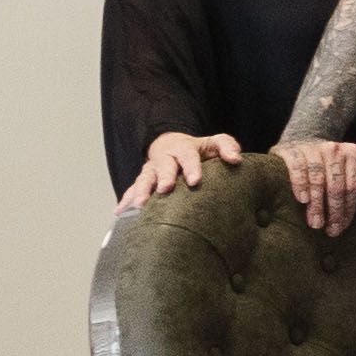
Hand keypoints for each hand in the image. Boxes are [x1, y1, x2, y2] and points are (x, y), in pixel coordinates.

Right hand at [119, 131, 240, 210]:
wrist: (172, 146)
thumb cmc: (199, 150)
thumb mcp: (214, 143)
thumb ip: (227, 146)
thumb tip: (236, 159)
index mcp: (183, 149)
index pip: (188, 156)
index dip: (192, 167)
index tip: (195, 180)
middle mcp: (165, 159)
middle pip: (163, 167)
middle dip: (164, 178)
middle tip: (165, 189)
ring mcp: (151, 171)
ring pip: (144, 179)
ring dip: (141, 191)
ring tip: (140, 205)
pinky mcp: (143, 182)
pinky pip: (131, 190)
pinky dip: (125, 200)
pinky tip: (119, 212)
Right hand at [274, 138, 355, 235]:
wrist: (307, 145)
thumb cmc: (337, 166)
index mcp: (354, 153)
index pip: (353, 186)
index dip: (349, 209)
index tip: (342, 227)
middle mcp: (334, 149)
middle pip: (336, 185)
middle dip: (334, 210)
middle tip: (329, 230)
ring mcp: (313, 148)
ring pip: (317, 179)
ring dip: (317, 204)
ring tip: (316, 223)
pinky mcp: (293, 151)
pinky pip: (298, 168)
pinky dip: (301, 184)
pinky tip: (303, 200)